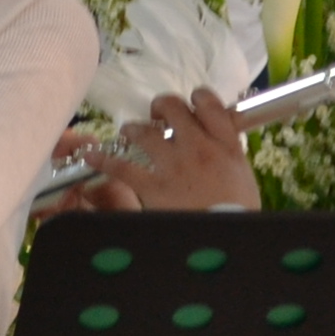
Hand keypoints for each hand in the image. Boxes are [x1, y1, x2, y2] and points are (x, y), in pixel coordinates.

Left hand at [43, 88, 260, 216]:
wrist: (225, 237)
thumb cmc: (239, 210)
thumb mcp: (243, 175)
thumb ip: (227, 153)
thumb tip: (216, 143)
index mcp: (224, 144)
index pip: (209, 103)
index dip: (197, 98)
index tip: (192, 104)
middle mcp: (198, 146)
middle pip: (173, 108)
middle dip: (162, 106)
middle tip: (158, 115)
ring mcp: (173, 165)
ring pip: (144, 131)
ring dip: (133, 129)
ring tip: (129, 132)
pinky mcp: (154, 186)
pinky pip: (123, 167)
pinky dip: (104, 160)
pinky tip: (92, 156)